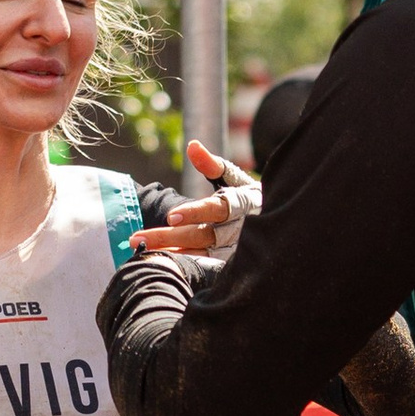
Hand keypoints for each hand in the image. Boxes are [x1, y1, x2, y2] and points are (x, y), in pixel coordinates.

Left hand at [131, 139, 259, 265]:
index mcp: (242, 204)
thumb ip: (211, 164)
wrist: (277, 226)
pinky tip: (164, 267)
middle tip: (137, 239)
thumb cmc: (248, 198)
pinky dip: (186, 268)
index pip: (217, 208)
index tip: (171, 216)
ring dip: (173, 255)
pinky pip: (207, 269)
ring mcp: (236, 252)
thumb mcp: (234, 178)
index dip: (195, 212)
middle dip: (169, 238)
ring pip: (202, 256)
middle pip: (202, 235)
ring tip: (144, 253)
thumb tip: (191, 146)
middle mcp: (240, 230)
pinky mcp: (232, 267)